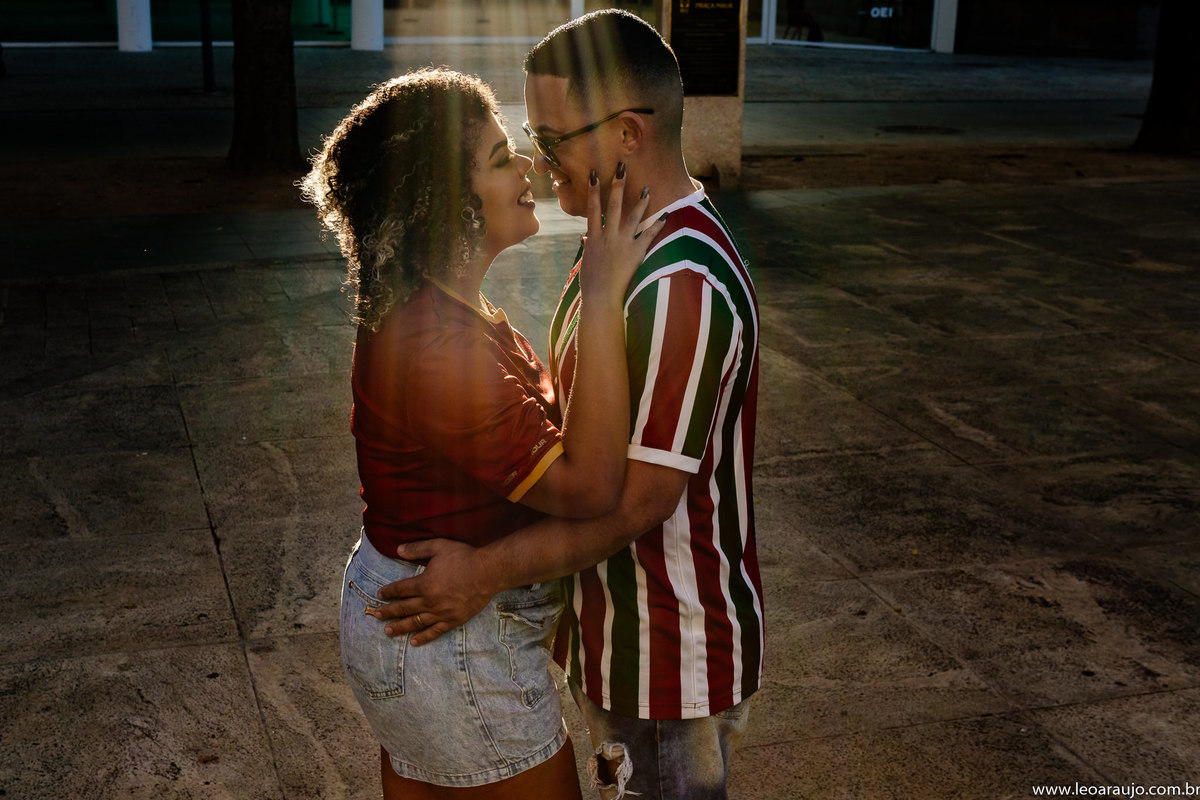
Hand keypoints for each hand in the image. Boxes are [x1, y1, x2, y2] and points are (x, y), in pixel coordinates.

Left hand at [367, 539, 494, 645]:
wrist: (488, 572)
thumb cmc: (464, 557)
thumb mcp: (439, 546)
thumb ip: (417, 548)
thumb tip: (398, 550)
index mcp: (424, 583)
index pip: (400, 589)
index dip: (389, 592)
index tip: (380, 594)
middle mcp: (429, 601)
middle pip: (404, 608)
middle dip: (388, 612)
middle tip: (375, 615)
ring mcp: (441, 613)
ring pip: (416, 623)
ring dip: (400, 627)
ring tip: (387, 631)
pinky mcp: (453, 620)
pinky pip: (435, 632)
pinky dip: (423, 637)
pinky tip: (413, 641)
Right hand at [578, 163, 668, 304]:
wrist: (601, 297)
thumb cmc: (591, 283)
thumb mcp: (586, 262)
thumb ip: (587, 247)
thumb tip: (584, 238)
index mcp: (593, 237)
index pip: (593, 208)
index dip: (594, 189)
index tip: (595, 173)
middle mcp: (608, 236)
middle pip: (613, 205)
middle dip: (618, 185)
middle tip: (622, 167)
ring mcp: (622, 244)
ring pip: (633, 217)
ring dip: (641, 202)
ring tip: (648, 188)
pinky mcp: (636, 253)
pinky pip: (649, 235)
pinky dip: (658, 225)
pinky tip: (666, 214)